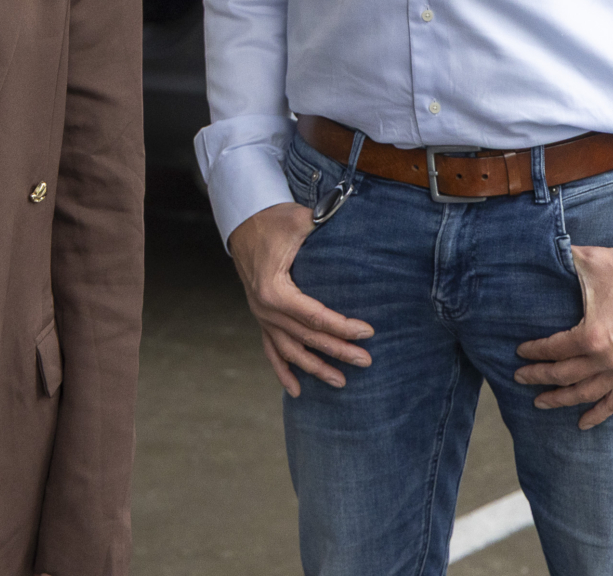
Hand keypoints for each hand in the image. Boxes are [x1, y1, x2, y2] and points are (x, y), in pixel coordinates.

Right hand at [226, 202, 373, 396]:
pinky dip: (282, 371)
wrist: (244, 222)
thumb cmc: (273, 221)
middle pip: (307, 337)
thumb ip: (322, 224)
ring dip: (315, 368)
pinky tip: (296, 391)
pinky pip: (271, 350)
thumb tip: (351, 224)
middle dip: (338, 351)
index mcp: (274, 290)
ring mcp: (262, 316)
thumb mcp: (298, 220)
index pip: (315, 316)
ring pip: (290, 351)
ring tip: (341, 382)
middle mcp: (266, 309)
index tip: (368, 332)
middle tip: (366, 361)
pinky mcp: (262, 317)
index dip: (342, 327)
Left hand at [513, 245, 612, 428]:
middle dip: (538, 377)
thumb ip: (564, 257)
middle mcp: (607, 360)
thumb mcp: (594, 260)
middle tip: (520, 378)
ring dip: (561, 399)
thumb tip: (541, 249)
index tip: (519, 353)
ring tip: (540, 402)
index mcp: (591, 336)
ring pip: (586, 394)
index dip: (533, 352)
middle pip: (563, 375)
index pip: (552, 350)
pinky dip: (598, 413)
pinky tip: (583, 423)